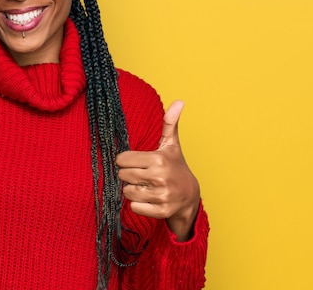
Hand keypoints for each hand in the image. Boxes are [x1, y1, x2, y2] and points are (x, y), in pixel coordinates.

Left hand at [116, 100, 199, 240]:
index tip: (138, 163)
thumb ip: (170, 123)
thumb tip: (179, 101)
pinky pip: (134, 207)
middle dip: (129, 176)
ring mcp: (161, 196)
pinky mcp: (160, 211)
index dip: (127, 161)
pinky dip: (138, 205)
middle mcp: (160, 177)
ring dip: (133, 191)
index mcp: (158, 159)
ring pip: (127, 192)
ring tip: (146, 187)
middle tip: (142, 175)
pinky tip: (149, 199)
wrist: (190, 196)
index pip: (122, 159)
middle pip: (123, 176)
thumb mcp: (171, 145)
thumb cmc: (176, 167)